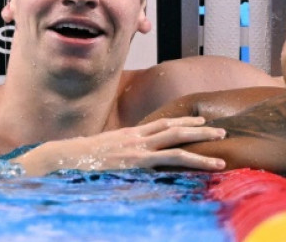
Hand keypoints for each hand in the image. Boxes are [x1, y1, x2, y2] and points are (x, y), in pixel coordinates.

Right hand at [14, 116, 225, 175]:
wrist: (63, 158)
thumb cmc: (78, 159)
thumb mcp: (101, 152)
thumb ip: (117, 152)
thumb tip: (124, 158)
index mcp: (129, 134)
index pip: (161, 123)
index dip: (182, 120)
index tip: (198, 120)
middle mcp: (136, 137)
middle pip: (173, 127)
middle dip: (199, 128)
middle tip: (221, 129)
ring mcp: (137, 149)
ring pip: (177, 142)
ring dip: (202, 144)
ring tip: (222, 147)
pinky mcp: (137, 162)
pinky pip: (169, 159)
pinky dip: (190, 161)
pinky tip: (205, 166)